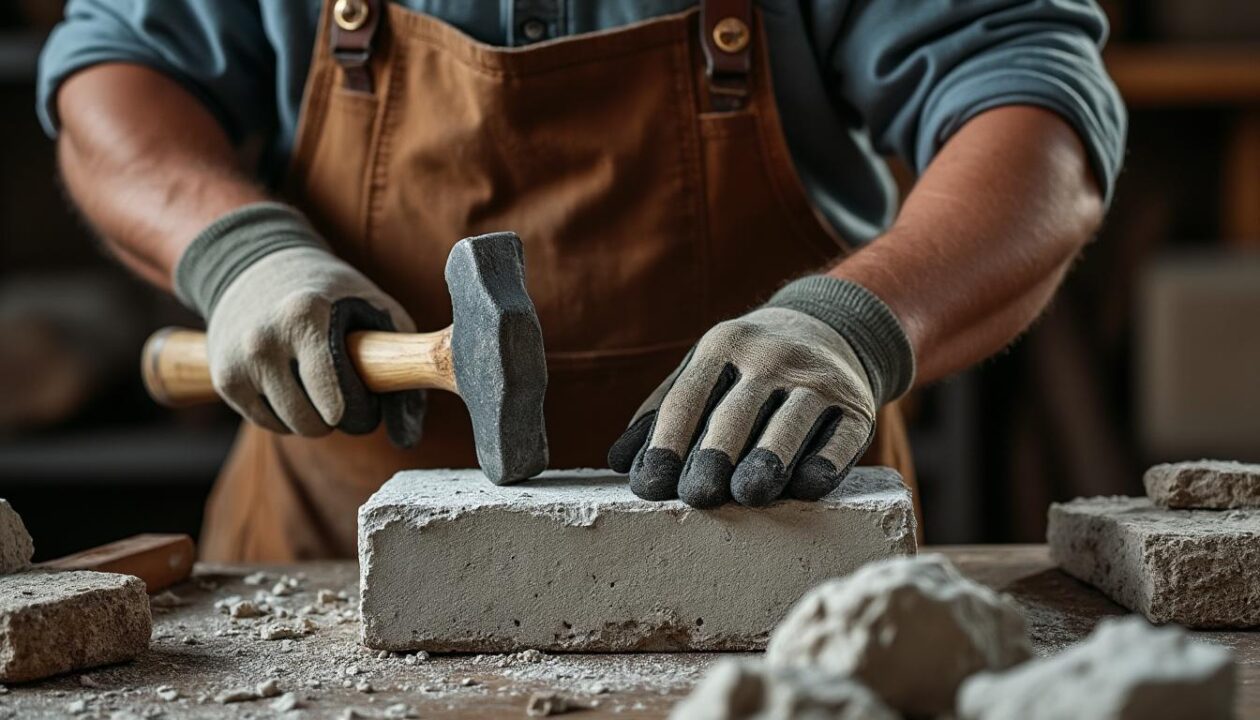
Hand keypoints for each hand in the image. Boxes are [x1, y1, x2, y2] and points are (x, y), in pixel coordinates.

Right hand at [176, 203, 422, 445]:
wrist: (258, 265)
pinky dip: (285, 416)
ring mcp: (239, 360)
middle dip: (337, 419)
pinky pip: (266, 423)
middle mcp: (263, 339)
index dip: (359, 410)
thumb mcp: (375, 307)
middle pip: (313, 420)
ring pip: (290, 427)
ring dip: (311, 419)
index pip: (335, 398)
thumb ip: (403, 361)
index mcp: (304, 316)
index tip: (367, 400)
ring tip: (318, 386)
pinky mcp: (224, 378)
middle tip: (344, 394)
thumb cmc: (332, 292)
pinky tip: (293, 385)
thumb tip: (407, 437)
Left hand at [608, 277, 913, 507]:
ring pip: (790, 421)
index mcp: (722, 346)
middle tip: (696, 497)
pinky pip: (841, 437)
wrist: (832, 331)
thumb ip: (663, 412)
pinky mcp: (857, 407)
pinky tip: (807, 487)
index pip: (688, 398)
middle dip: (714, 455)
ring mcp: (818, 380)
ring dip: (769, 459)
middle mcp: (770, 357)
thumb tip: (618, 462)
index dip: (666, 443)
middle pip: (736, 412)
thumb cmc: (748, 368)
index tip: (648, 486)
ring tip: (748, 495)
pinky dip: (825, 462)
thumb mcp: (704, 370)